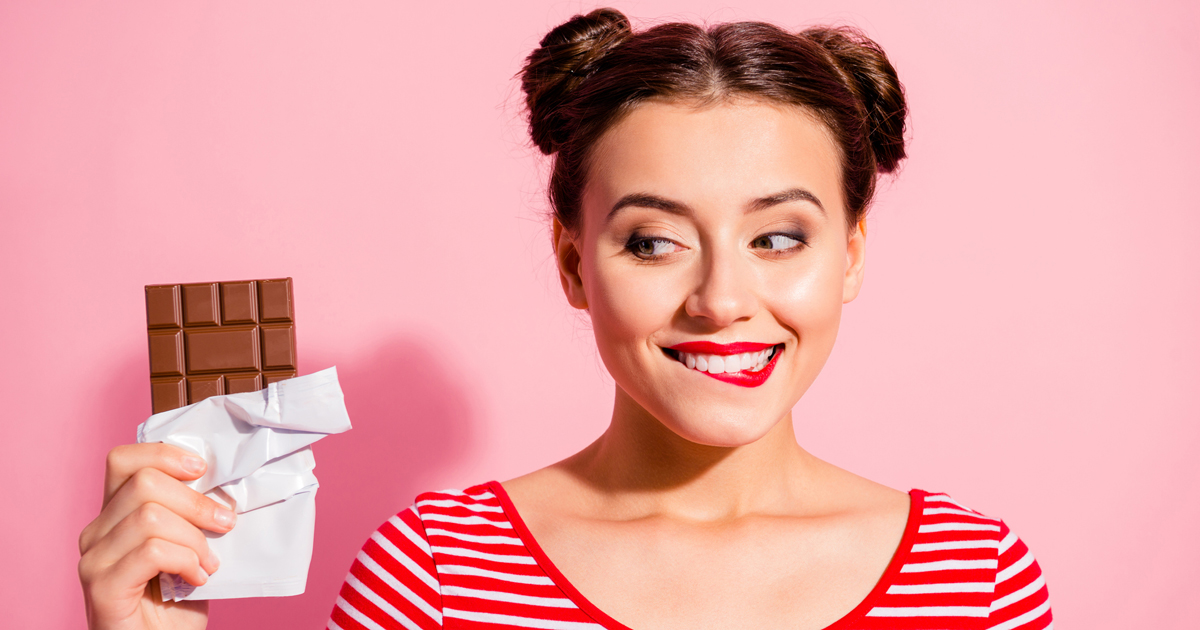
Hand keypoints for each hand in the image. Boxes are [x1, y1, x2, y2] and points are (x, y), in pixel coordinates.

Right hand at [79, 443, 236, 629]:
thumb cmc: (178, 600)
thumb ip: (193, 513)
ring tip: (208, 563)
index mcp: (114, 515)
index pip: (123, 460)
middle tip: (224, 524)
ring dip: (194, 538)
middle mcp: (95, 533)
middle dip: (196, 501)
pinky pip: (151, 551)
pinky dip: (185, 560)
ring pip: (150, 517)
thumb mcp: (190, 545)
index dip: (164, 454)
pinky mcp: (102, 588)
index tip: (202, 470)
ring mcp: (93, 560)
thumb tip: (227, 482)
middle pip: (144, 483)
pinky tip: (197, 578)